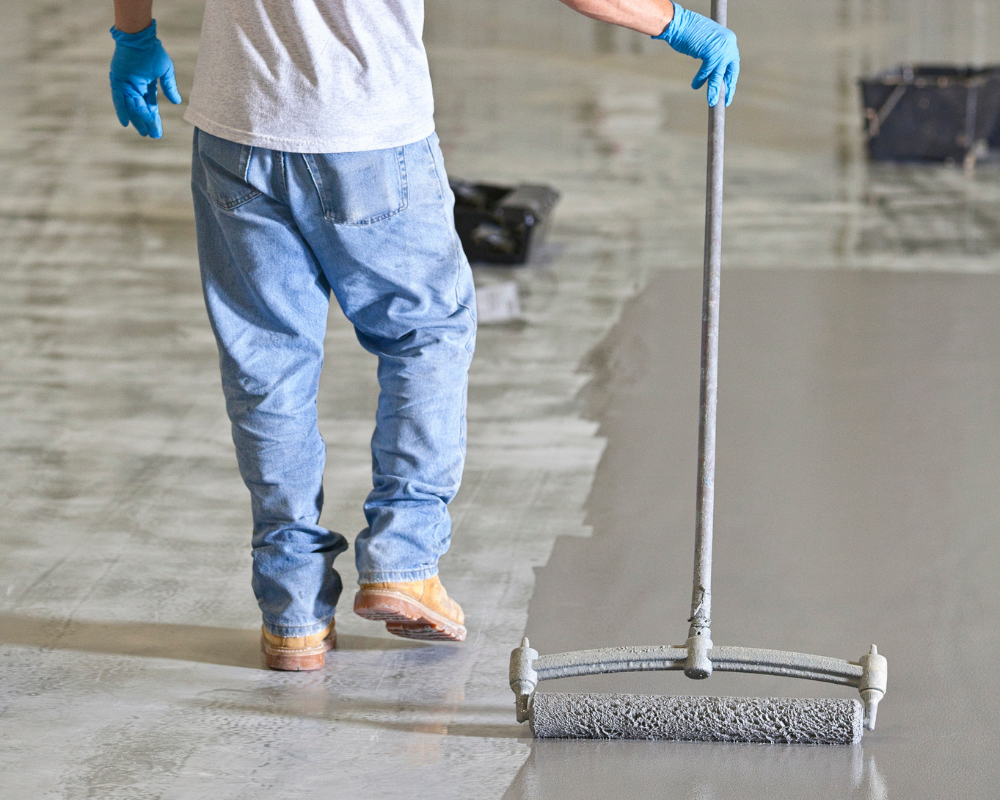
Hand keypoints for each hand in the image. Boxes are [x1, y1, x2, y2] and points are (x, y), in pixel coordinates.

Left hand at [109, 20, 181, 137]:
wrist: (140, 39)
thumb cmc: (153, 51)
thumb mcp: (166, 71)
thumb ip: (170, 87)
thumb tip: (177, 102)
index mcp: (147, 85)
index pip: (151, 106)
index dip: (155, 119)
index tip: (158, 132)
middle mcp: (135, 87)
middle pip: (141, 109)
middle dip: (146, 123)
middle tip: (151, 135)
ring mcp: (126, 85)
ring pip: (131, 107)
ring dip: (136, 120)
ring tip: (143, 132)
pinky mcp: (118, 82)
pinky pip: (119, 100)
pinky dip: (121, 110)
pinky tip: (125, 123)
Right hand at [654, 2, 739, 106]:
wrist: (680, 23)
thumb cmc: (689, 31)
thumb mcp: (706, 43)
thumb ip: (713, 54)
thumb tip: (712, 73)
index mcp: (729, 41)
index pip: (733, 64)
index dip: (730, 79)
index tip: (728, 91)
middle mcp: (729, 44)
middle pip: (730, 71)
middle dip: (727, 87)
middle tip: (726, 101)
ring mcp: (721, 48)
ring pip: (719, 74)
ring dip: (714, 89)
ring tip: (712, 102)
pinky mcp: (712, 52)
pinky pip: (707, 71)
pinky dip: (700, 79)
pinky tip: (695, 85)